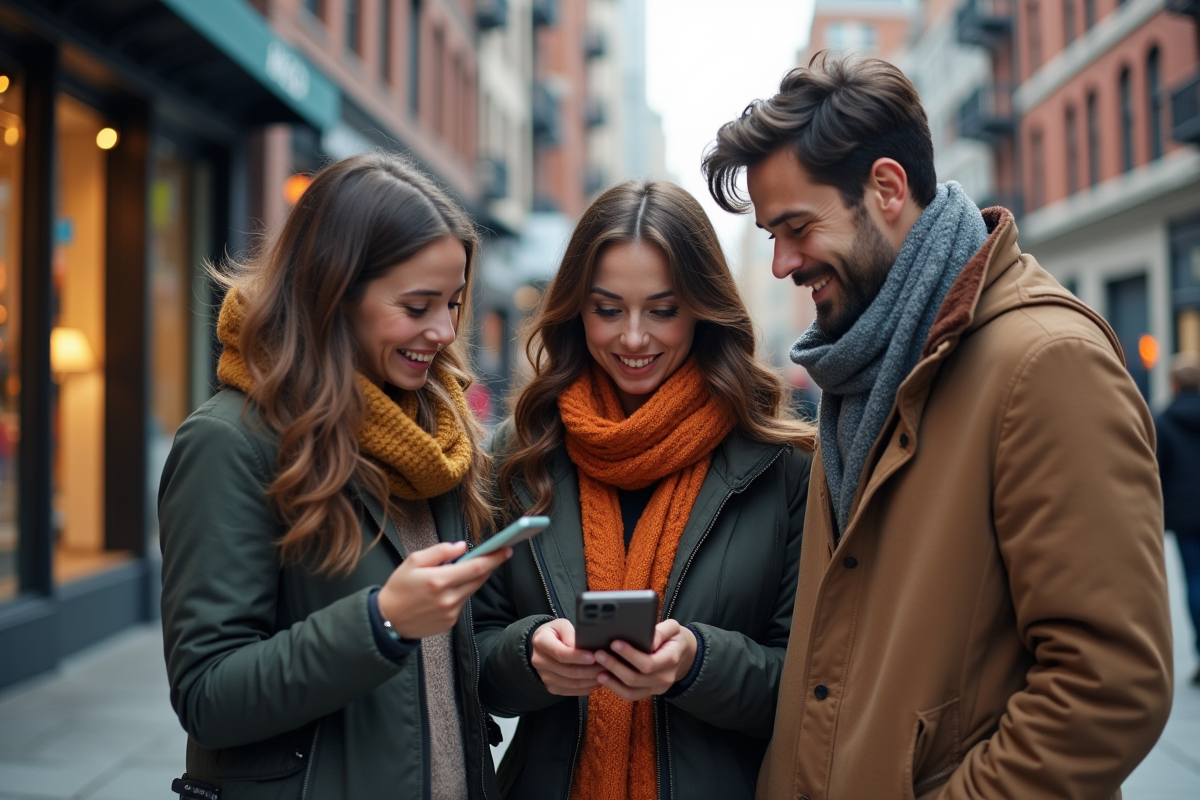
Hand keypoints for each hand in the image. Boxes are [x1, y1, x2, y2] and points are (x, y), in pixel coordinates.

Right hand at [377, 541, 510, 639]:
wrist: (387, 620)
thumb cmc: (398, 588)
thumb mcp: (413, 561)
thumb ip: (440, 551)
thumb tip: (462, 546)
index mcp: (439, 580)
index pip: (476, 567)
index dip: (494, 558)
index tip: (506, 549)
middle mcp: (448, 598)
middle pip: (479, 578)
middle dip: (489, 565)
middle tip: (497, 554)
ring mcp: (451, 612)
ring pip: (471, 590)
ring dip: (473, 578)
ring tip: (463, 570)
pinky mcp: (450, 622)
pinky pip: (462, 602)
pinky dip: (461, 592)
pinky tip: (448, 589)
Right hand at [530, 618, 604, 695]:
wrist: (544, 645)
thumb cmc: (556, 632)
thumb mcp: (562, 625)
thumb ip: (570, 633)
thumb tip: (580, 646)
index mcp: (541, 642)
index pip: (560, 653)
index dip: (578, 657)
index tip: (593, 656)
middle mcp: (540, 661)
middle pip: (568, 671)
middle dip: (590, 670)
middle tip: (607, 665)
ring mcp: (545, 677)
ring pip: (572, 683)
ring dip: (591, 680)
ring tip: (605, 673)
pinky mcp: (552, 687)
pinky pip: (572, 691)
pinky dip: (587, 687)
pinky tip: (597, 680)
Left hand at [594, 620, 696, 701]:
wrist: (685, 656)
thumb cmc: (675, 639)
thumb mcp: (674, 629)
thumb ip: (661, 631)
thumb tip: (647, 638)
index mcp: (671, 660)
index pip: (648, 663)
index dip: (630, 654)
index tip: (614, 643)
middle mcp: (664, 678)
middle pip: (636, 678)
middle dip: (615, 666)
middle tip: (598, 653)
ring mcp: (657, 688)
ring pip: (631, 690)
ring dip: (612, 680)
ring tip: (597, 669)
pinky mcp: (649, 692)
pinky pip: (630, 696)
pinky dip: (615, 688)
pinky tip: (603, 678)